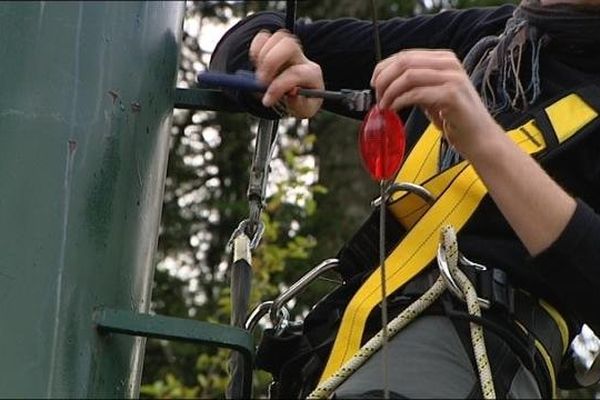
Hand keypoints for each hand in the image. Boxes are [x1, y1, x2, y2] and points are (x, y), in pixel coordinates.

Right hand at [249, 29, 323, 117]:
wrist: (299, 95)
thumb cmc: (302, 102)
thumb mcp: (304, 110)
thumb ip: (299, 104)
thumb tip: (291, 93)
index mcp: (312, 74)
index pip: (296, 73)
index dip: (278, 86)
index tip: (267, 100)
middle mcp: (301, 58)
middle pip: (289, 45)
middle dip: (270, 62)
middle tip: (262, 81)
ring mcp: (288, 49)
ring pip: (277, 38)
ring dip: (262, 56)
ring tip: (261, 75)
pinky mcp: (275, 46)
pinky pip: (264, 36)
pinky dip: (256, 48)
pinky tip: (256, 64)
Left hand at [370, 49, 501, 158]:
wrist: (478, 136)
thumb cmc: (454, 117)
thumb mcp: (431, 94)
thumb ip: (414, 83)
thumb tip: (386, 82)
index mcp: (443, 59)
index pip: (406, 55)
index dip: (384, 67)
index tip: (374, 82)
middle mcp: (449, 64)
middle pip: (405, 62)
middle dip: (385, 79)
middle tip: (377, 95)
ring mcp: (452, 78)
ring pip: (408, 75)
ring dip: (390, 91)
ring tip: (384, 105)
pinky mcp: (451, 95)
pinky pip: (416, 93)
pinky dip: (400, 101)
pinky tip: (394, 109)